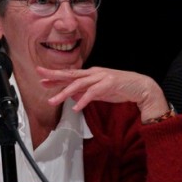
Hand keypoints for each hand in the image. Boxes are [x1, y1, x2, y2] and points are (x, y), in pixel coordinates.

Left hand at [36, 66, 169, 121]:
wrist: (141, 86)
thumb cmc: (120, 88)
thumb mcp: (99, 92)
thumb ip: (85, 93)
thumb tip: (71, 96)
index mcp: (90, 74)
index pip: (70, 75)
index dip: (56, 77)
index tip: (42, 79)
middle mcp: (93, 73)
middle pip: (70, 75)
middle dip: (54, 76)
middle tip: (40, 78)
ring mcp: (101, 77)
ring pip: (78, 84)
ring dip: (64, 93)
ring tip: (53, 101)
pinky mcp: (109, 84)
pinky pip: (93, 93)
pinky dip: (83, 100)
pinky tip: (76, 108)